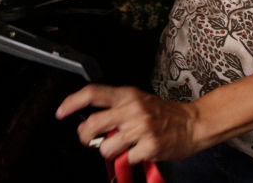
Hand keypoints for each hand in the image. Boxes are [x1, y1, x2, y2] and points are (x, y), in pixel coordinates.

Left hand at [56, 85, 202, 163]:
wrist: (192, 123)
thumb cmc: (163, 114)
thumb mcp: (138, 102)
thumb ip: (115, 110)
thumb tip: (90, 125)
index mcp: (128, 95)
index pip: (93, 93)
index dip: (72, 102)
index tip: (61, 112)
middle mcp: (133, 109)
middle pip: (94, 124)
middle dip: (85, 137)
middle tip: (89, 141)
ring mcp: (141, 128)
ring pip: (107, 147)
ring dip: (110, 152)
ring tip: (122, 148)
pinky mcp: (149, 146)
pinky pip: (126, 159)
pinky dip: (129, 160)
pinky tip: (139, 152)